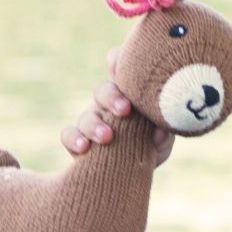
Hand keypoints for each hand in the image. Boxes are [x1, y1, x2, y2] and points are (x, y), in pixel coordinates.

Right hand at [60, 47, 174, 167]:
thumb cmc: (152, 144)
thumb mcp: (161, 139)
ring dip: (95, 125)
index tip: (121, 66)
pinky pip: (68, 134)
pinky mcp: (77, 140)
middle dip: (112, 98)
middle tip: (125, 110)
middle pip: (103, 90)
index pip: (120, 69)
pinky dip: (74, 139)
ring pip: (86, 116)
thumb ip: (163, 134)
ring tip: (106, 137)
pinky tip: (83, 147)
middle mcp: (107, 103)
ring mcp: (91, 120)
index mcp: (128, 94)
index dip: (118, 61)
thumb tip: (160, 132)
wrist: (137, 170)